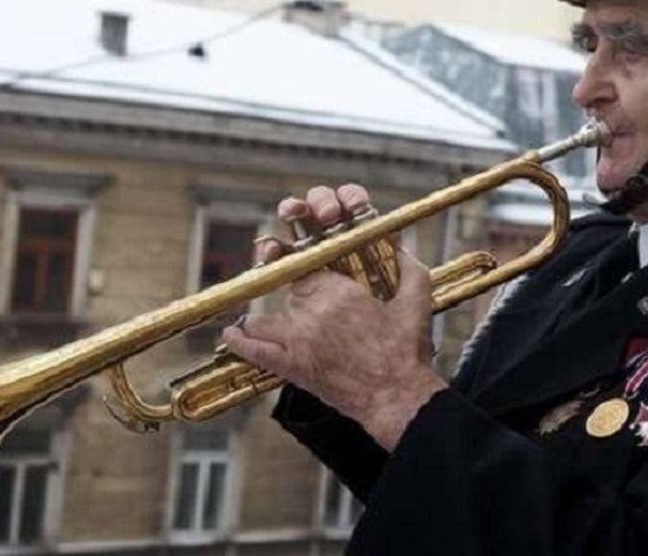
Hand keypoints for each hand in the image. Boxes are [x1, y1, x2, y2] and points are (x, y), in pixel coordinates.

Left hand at [221, 184, 446, 449]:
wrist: (396, 398)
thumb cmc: (406, 353)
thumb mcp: (416, 303)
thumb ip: (411, 270)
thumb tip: (404, 249)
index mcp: (339, 291)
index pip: (310, 265)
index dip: (312, 266)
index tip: (317, 270)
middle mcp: (313, 311)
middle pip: (290, 289)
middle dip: (299, 291)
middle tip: (312, 302)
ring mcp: (298, 340)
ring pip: (266, 318)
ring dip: (267, 317)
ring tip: (266, 318)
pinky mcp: (292, 367)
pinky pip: (255, 351)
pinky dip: (240, 342)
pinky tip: (231, 334)